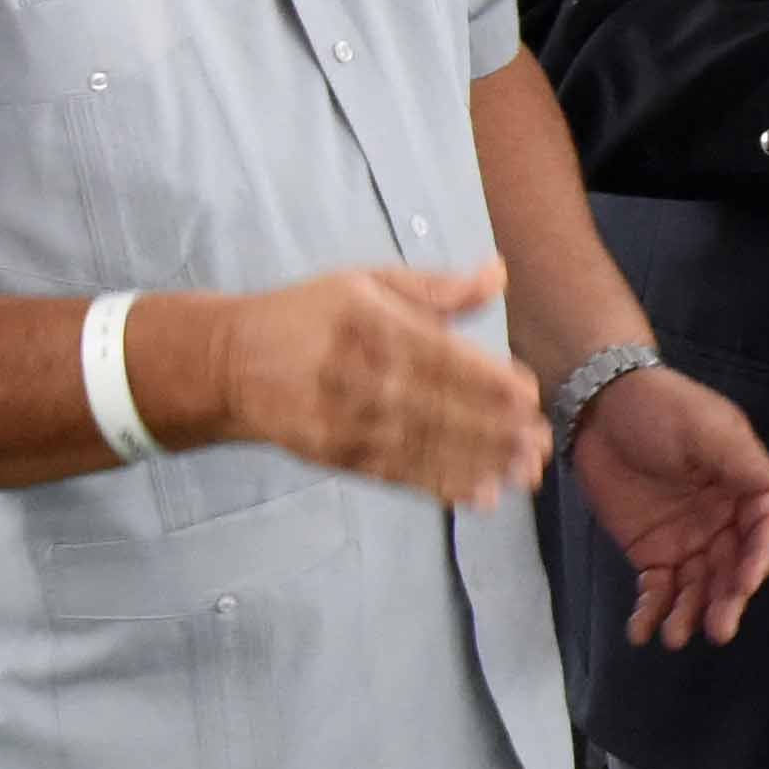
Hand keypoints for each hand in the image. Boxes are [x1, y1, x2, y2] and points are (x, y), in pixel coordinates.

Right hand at [148, 263, 540, 507]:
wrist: (228, 362)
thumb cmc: (307, 315)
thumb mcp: (367, 281)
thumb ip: (438, 287)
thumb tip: (499, 273)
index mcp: (372, 325)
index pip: (440, 356)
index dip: (485, 379)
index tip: (528, 394)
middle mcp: (360, 375)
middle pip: (437, 406)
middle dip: (494, 429)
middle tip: (541, 443)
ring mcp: (346, 420)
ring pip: (422, 445)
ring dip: (478, 463)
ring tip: (525, 474)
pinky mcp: (336, 454)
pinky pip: (396, 472)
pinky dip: (440, 485)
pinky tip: (480, 495)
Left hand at [571, 362, 768, 647]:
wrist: (598, 406)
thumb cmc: (660, 408)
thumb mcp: (703, 428)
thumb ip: (737, 460)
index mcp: (743, 487)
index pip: (765, 530)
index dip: (759, 559)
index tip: (745, 584)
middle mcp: (722, 520)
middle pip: (733, 568)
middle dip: (727, 600)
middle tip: (718, 629)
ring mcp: (687, 539)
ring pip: (697, 586)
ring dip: (690, 613)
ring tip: (674, 636)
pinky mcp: (651, 551)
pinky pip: (657, 588)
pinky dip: (651, 611)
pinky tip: (640, 632)